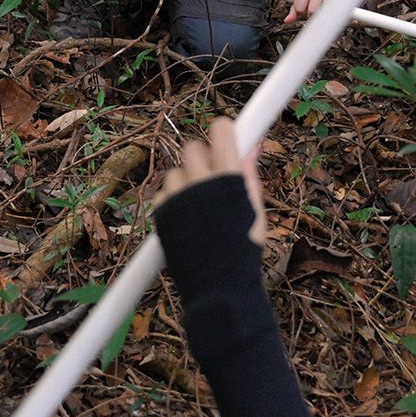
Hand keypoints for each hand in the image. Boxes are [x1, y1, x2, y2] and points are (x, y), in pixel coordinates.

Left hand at [158, 118, 268, 245]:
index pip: (221, 131)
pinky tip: (186, 218)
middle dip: (203, 158)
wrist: (218, 285)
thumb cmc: (243, 248)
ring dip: (186, 181)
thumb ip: (249, 175)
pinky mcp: (160, 211)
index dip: (224, 132)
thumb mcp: (255, 210)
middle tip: (213, 178)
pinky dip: (173, 200)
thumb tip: (250, 147)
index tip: (227, 137)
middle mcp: (201, 182)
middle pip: (193, 147)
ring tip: (199, 206)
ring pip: (176, 171)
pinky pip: (163, 192)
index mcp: (229, 178)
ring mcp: (178, 196)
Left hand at [285, 0, 339, 23]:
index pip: (300, 8)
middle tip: (314, 9)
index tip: (304, 10)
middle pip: (314, 11)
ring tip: (324, 6)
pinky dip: (339, 8)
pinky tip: (335, 4)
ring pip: (328, 10)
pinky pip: (341, 5)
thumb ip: (294, 6)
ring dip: (326, 11)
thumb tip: (288, 20)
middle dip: (314, 13)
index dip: (301, 11)